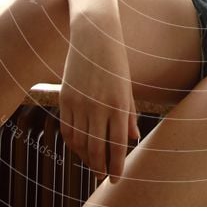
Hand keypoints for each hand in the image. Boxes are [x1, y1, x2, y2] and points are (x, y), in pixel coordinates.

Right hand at [59, 13, 140, 183]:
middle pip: (97, 149)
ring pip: (80, 143)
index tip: (116, 178)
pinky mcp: (65, 98)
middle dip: (100, 167)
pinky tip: (79, 148)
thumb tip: (132, 138)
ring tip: (93, 165)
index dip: (116, 166)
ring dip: (86, 158)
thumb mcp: (128, 86)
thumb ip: (129, 113)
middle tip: (103, 177)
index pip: (117, 145)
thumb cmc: (116, 61)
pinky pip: (67, 129)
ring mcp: (80, 103)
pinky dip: (73, 144)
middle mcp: (99, 107)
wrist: (94, 35)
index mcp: (119, 104)